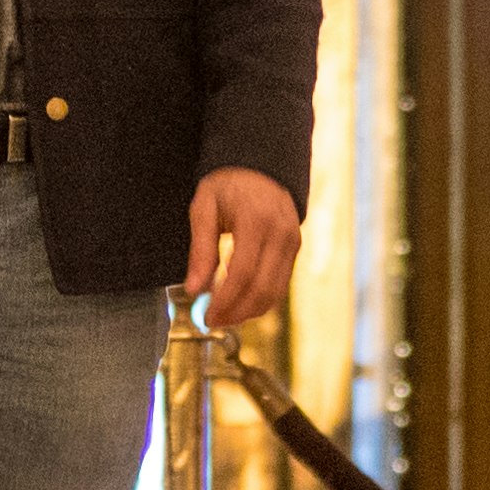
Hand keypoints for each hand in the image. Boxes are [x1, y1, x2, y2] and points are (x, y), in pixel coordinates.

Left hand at [186, 167, 303, 327]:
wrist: (261, 167)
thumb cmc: (228, 185)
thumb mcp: (204, 208)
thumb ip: (200, 250)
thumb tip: (193, 290)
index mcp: (255, 220)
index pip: (243, 272)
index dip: (225, 300)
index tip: (206, 316)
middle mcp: (280, 233)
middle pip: (262, 288)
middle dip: (237, 312)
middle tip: (212, 322)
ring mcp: (292, 242)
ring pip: (275, 291)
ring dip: (249, 311)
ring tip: (224, 317)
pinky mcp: (295, 249)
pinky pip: (280, 284)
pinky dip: (260, 300)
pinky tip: (240, 303)